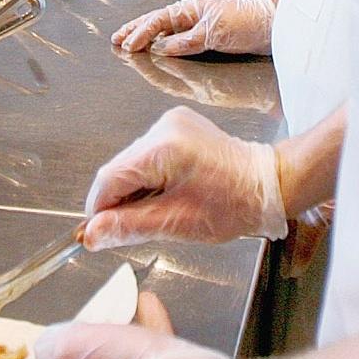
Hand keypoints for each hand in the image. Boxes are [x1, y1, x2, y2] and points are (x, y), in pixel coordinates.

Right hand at [81, 106, 285, 249]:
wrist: (268, 185)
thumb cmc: (232, 206)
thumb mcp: (177, 223)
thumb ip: (130, 227)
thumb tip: (91, 235)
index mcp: (164, 147)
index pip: (110, 177)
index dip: (99, 209)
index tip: (98, 233)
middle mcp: (163, 127)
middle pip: (119, 168)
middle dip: (119, 201)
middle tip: (130, 229)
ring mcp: (170, 123)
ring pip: (132, 163)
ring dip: (134, 190)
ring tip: (157, 211)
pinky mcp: (177, 127)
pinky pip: (148, 155)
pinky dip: (148, 178)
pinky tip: (165, 194)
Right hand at [112, 0, 274, 57]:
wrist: (272, 26)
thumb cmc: (245, 23)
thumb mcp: (214, 32)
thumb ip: (186, 41)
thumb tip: (161, 48)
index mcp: (189, 10)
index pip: (157, 22)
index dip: (140, 34)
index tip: (127, 46)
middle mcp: (190, 17)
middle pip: (155, 23)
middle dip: (135, 31)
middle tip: (116, 40)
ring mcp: (197, 27)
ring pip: (164, 31)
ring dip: (145, 37)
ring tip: (128, 43)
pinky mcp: (206, 38)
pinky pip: (177, 41)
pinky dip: (162, 44)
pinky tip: (156, 50)